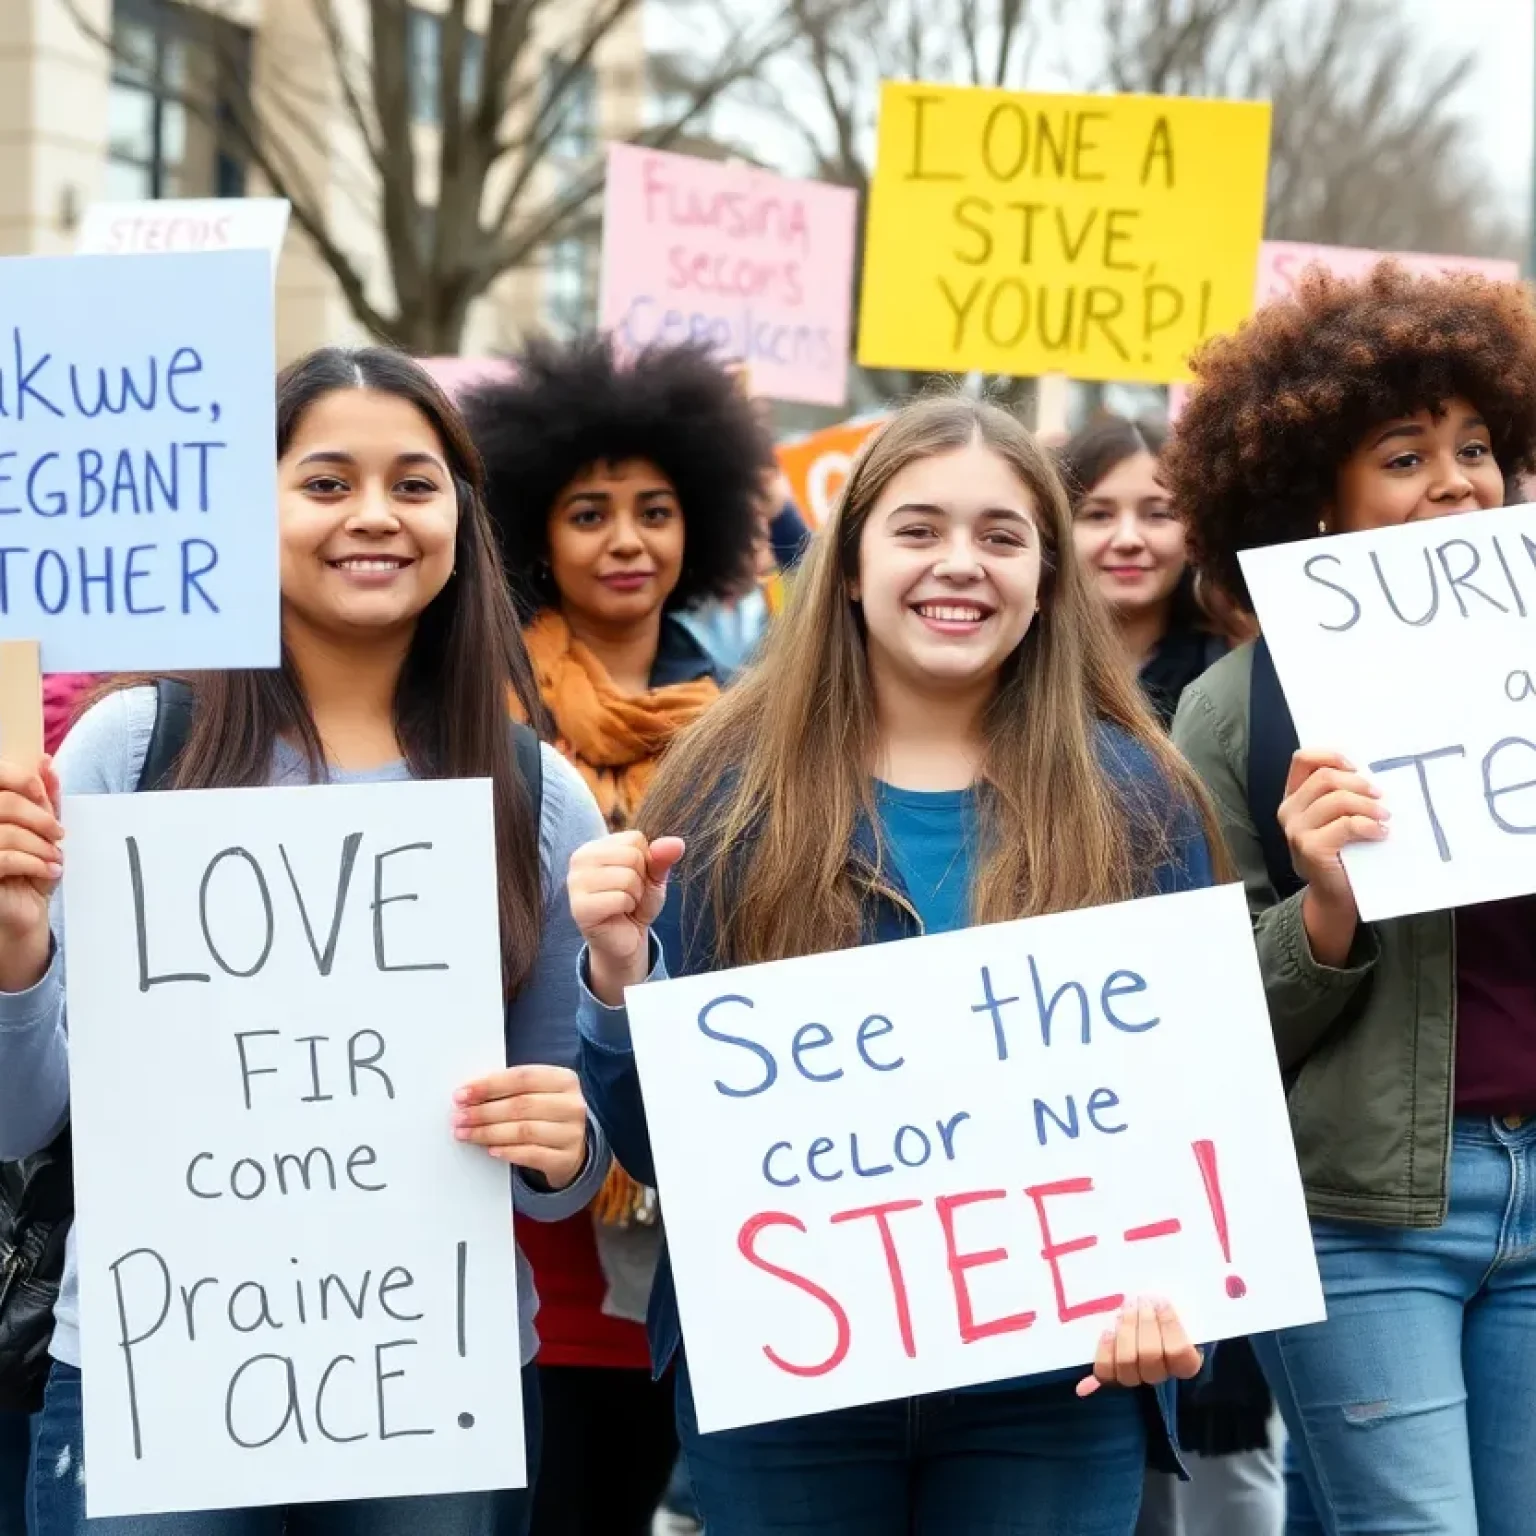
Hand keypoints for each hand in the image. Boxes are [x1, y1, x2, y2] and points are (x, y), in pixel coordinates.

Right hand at [0, 756, 62, 993]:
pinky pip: (5, 860)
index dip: (20, 779)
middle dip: (40, 818)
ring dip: (41, 845)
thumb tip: (45, 762)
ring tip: (55, 856)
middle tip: (58, 833)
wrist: (22, 911)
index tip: (42, 793)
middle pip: (5, 805)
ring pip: (6, 834)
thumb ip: (41, 799)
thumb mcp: (39, 831)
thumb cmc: (27, 868)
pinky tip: (51, 870)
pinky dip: (36, 863)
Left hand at [453, 1065, 588, 1189]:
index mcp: (564, 1079)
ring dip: (489, 1133)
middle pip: (521, 1105)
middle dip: (484, 1111)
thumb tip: (468, 1095)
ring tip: (466, 1134)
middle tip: (459, 1117)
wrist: (571, 1147)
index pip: (523, 1077)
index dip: (489, 1085)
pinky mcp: (566, 1158)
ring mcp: (572, 1133)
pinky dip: (508, 1151)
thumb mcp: (536, 1094)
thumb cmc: (545, 1114)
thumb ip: (509, 1089)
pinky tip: (490, 1149)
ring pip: (524, 1131)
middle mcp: (572, 1105)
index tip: (462, 1094)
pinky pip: (532, 1155)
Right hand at [568, 831, 684, 1004]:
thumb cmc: (636, 904)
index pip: (635, 839)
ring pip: (627, 877)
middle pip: (632, 856)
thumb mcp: (654, 877)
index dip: (644, 862)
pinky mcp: (579, 907)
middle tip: (628, 895)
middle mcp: (579, 859)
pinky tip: (617, 914)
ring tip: (623, 905)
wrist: (626, 939)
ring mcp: (575, 883)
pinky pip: (620, 898)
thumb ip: (663, 858)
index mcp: (594, 846)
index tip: (633, 879)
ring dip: (634, 896)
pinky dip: (627, 908)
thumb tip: (677, 843)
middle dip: (640, 880)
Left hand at [1077, 1297, 1202, 1397]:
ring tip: (1125, 1308)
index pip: (1179, 1353)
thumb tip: (1160, 1300)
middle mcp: (1159, 1374)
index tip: (1162, 1302)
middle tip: (1141, 1301)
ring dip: (1125, 1331)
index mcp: (1184, 1363)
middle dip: (1144, 1323)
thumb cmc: (1162, 1319)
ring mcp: (1134, 1377)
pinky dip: (1105, 1350)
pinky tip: (1107, 1332)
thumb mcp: (1174, 1315)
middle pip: (1150, 1355)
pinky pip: (1105, 1370)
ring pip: (1127, 1362)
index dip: (1169, 1325)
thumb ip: (1171, 1312)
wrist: (1140, 1331)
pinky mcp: (1111, 1376)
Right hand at [1277, 750, 1384, 965]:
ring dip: (1368, 806)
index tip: (1356, 767)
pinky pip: (1346, 825)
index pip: (1302, 760)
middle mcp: (1288, 811)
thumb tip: (1371, 775)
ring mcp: (1296, 830)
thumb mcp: (1335, 818)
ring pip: (1337, 799)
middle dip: (1359, 784)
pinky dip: (1369, 826)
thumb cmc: (1343, 852)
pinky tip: (1380, 833)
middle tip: (1381, 796)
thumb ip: (1340, 796)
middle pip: (1325, 778)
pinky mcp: (1310, 848)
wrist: (1336, 894)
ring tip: (1385, 817)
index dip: (1331, 756)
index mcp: (1293, 798)